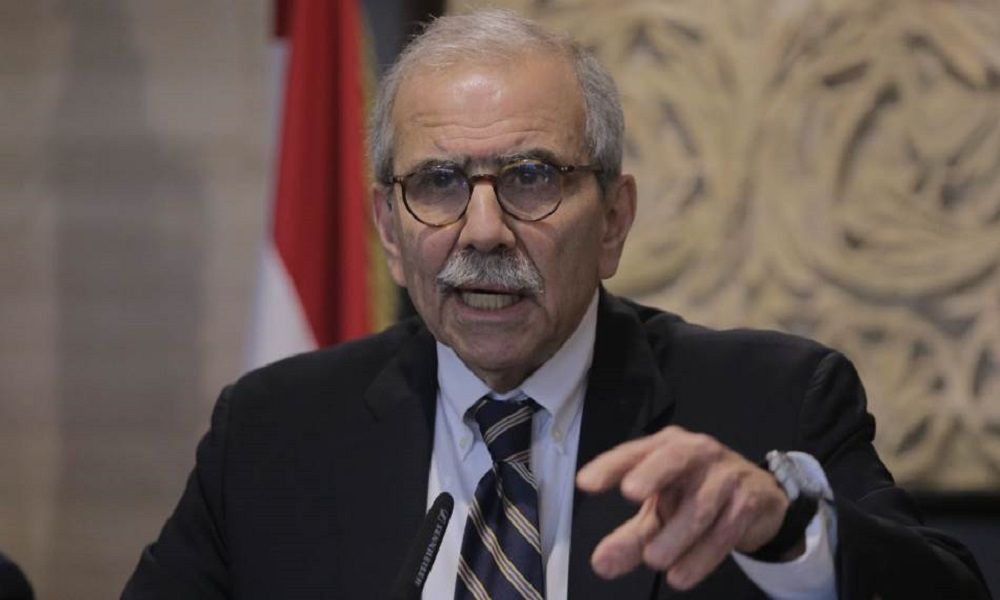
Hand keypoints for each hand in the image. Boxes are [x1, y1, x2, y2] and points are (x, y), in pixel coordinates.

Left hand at [576, 426, 791, 589]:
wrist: (759, 498)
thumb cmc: (696, 495)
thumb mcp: (660, 514)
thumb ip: (629, 539)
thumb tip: (601, 564)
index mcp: (666, 447)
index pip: (634, 453)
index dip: (610, 466)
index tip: (584, 483)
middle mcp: (697, 452)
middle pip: (674, 457)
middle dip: (651, 472)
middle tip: (630, 494)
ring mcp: (726, 474)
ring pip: (700, 505)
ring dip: (675, 535)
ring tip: (653, 561)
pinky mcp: (749, 500)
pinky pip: (725, 529)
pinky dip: (702, 556)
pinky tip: (680, 576)